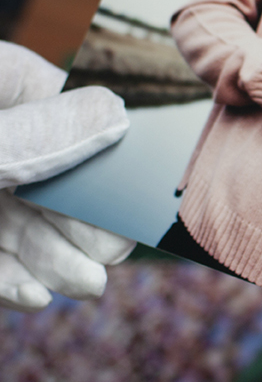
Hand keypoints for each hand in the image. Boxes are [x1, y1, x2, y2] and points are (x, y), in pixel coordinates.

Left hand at [0, 42, 134, 310]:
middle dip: (90, 225)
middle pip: (71, 185)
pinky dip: (17, 283)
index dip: (114, 165)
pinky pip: (2, 263)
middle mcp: (6, 138)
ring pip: (38, 232)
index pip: (87, 119)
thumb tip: (117, 114)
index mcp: (8, 87)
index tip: (130, 201)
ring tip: (80, 285)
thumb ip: (34, 134)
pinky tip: (33, 294)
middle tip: (99, 253)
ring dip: (61, 264)